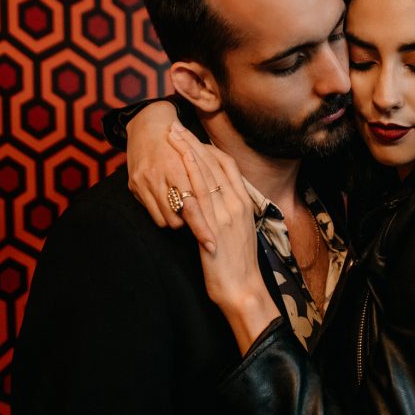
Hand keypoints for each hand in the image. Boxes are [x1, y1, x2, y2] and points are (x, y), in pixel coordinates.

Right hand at [124, 103, 215, 247]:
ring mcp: (146, 182)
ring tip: (189, 215)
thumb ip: (209, 180)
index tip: (212, 246)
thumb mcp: (197, 156)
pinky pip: (153, 214)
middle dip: (194, 227)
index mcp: (179, 168)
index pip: (192, 207)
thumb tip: (225, 207)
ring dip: (180, 221)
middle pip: (178, 217)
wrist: (149, 125)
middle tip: (206, 234)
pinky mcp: (134, 186)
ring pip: (166, 220)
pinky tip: (173, 208)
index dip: (202, 229)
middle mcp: (160, 176)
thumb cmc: (181, 143)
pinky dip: (166, 216)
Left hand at [168, 123, 279, 353]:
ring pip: (204, 174)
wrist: (243, 289)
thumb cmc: (238, 265)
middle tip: (176, 126)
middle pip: (213, 164)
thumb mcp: (237, 232)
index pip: (227, 165)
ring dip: (186, 152)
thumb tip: (214, 202)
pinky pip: (199, 195)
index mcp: (243, 203)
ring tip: (171, 136)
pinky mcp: (212, 227)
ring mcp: (225, 214)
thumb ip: (227, 213)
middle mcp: (236, 203)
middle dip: (193, 143)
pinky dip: (187, 176)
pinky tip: (174, 163)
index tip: (193, 135)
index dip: (208, 148)